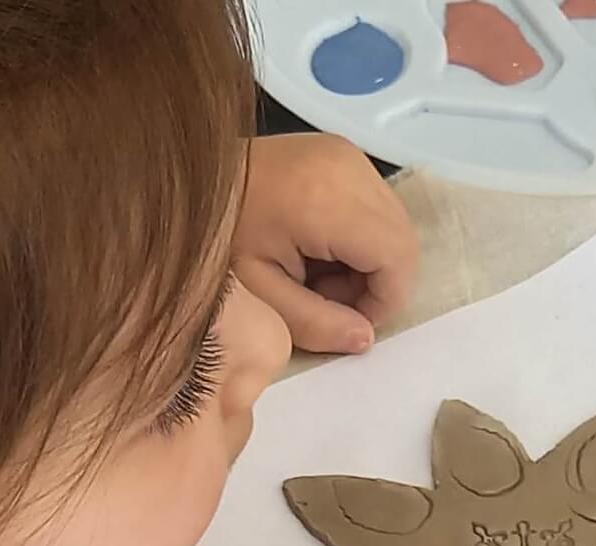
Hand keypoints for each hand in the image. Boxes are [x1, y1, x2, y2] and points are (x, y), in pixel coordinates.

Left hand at [234, 134, 418, 354]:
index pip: (397, 260)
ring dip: (369, 264)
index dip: (382, 303)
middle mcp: (351, 168)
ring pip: (395, 228)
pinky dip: (360, 241)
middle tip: (326, 299)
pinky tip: (319, 250)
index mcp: (329, 201)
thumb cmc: (219, 238)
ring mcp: (350, 156)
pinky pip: (378, 210)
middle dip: (377, 285)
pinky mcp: (345, 155)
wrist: (191, 180)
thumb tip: (364, 339)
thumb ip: (315, 323)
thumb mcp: (262, 293)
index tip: (343, 320)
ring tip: (318, 275)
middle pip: (403, 243)